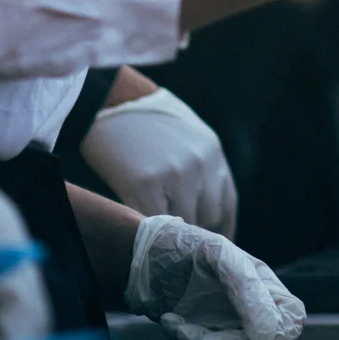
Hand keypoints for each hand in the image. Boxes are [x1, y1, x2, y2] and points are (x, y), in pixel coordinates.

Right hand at [80, 87, 238, 235]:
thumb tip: (203, 212)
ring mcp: (174, 175)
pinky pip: (153, 221)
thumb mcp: (187, 135)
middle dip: (192, 228)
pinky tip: (139, 225)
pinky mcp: (144, 183)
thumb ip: (200, 168)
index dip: (220, 228)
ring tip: (154, 231)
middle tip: (174, 236)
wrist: (110, 97)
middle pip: (207, 218)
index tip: (210, 242)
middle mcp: (200, 164)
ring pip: (181, 223)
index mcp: (212, 152)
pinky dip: (148, 226)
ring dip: (169, 229)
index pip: (227, 204)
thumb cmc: (145, 118)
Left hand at [124, 214, 305, 339]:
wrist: (141, 260)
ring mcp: (227, 327)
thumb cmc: (184, 246)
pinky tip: (171, 321)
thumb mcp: (219, 255)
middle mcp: (249, 309)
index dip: (278, 333)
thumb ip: (249, 290)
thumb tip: (272, 335)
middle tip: (197, 335)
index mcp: (263, 285)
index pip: (291, 319)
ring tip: (175, 321)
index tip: (252, 338)